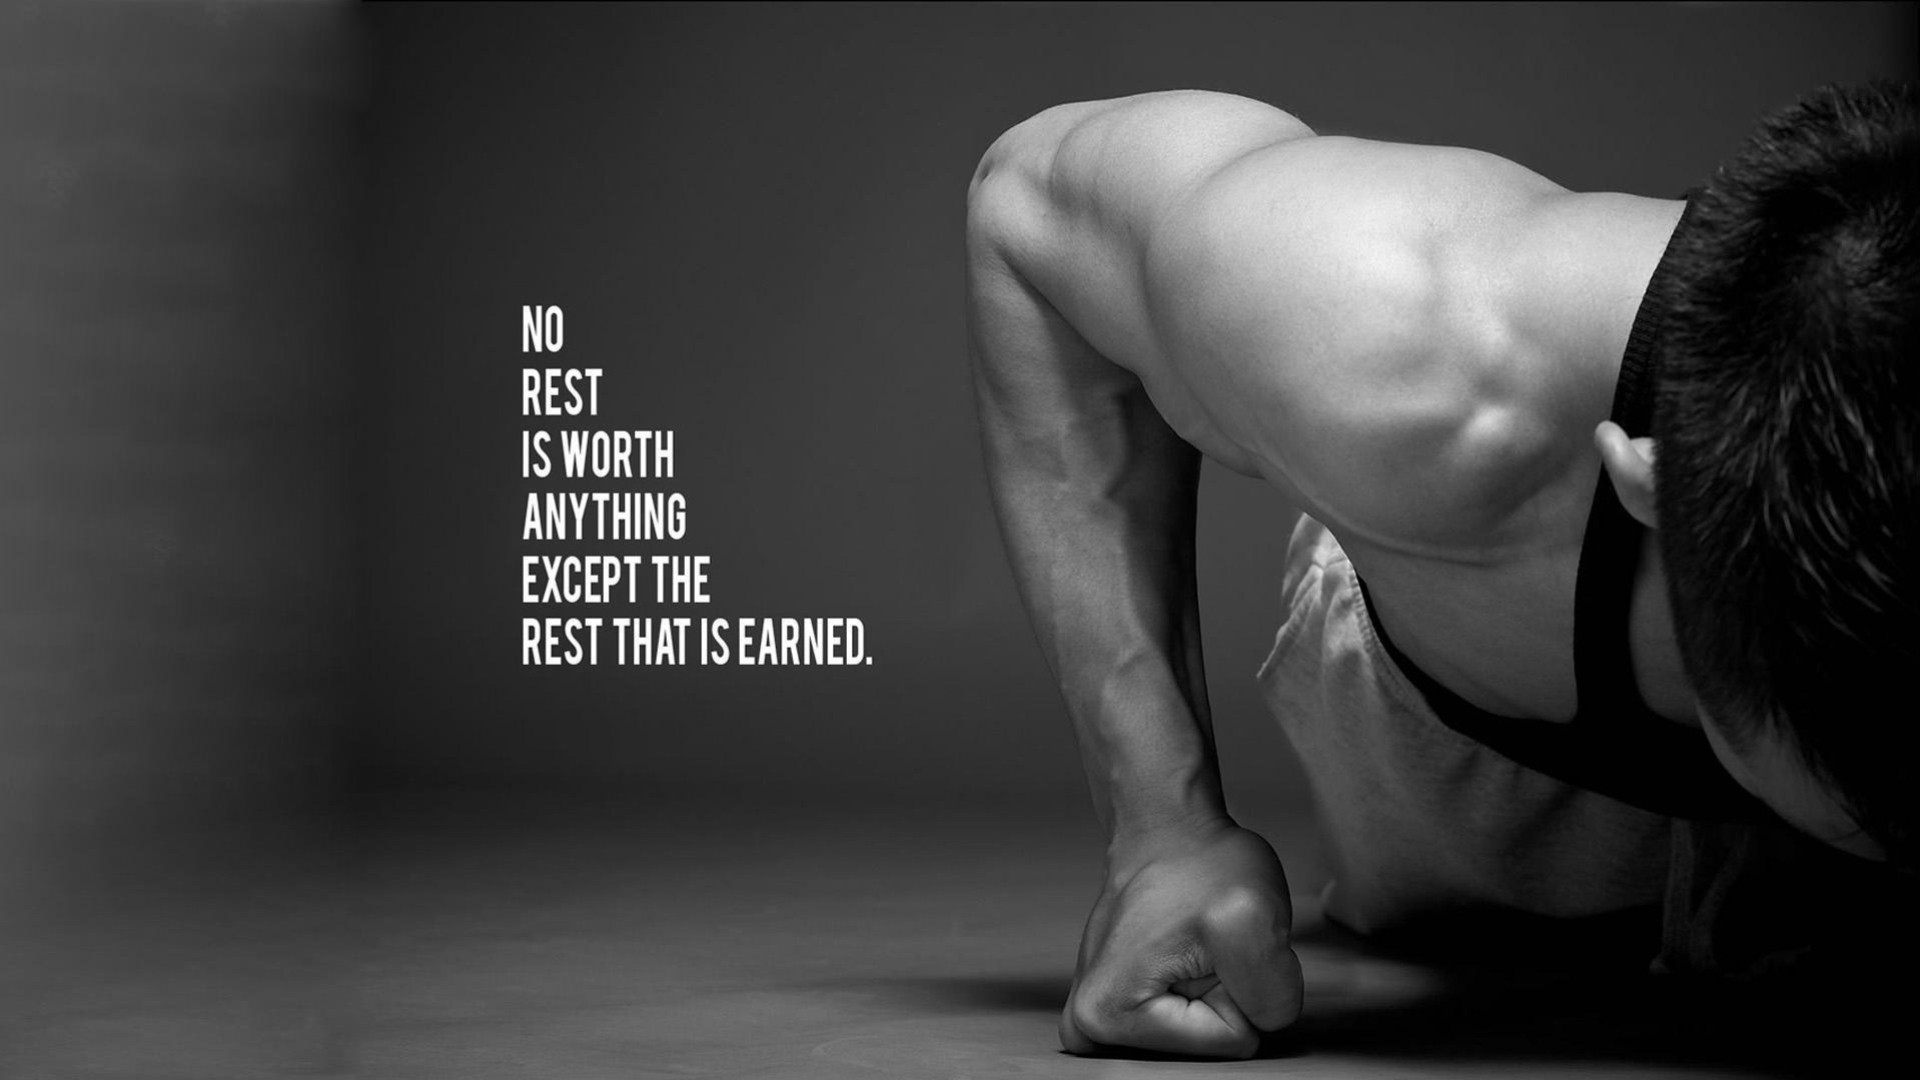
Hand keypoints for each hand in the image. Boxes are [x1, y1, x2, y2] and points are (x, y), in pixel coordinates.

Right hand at [1060, 821, 1302, 1057]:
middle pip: (1214, 1044)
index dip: (1241, 984)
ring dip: (1219, 987)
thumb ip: (1272, 994)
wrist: (1171, 827)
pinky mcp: (1119, 1003)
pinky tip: (1190, 948)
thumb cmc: (1202, 864)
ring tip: (1198, 940)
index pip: (1232, 1040)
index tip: (1215, 941)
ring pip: (1208, 1032)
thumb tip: (1263, 1022)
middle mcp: (1088, 1026)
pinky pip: (1194, 1021)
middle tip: (1208, 939)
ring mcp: (1100, 1015)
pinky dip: (1206, 988)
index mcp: (1107, 1018)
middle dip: (1229, 990)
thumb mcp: (1254, 919)